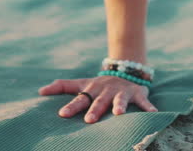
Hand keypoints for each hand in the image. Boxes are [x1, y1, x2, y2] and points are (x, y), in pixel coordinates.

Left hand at [39, 74, 157, 122]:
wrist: (125, 71)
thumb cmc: (99, 85)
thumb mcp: (82, 83)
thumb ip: (62, 86)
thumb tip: (39, 91)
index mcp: (92, 90)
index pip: (79, 98)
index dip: (71, 106)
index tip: (62, 114)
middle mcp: (106, 91)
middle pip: (99, 101)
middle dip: (95, 110)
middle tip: (89, 121)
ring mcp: (122, 92)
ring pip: (120, 100)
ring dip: (119, 106)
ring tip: (119, 114)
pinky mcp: (137, 94)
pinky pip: (144, 102)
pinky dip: (148, 108)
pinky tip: (153, 114)